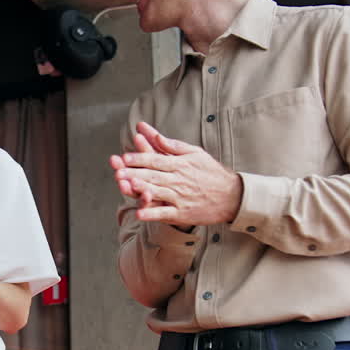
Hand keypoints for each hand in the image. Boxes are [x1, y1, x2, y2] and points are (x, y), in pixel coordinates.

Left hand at [109, 121, 242, 225]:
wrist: (232, 196)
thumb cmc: (211, 172)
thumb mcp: (195, 153)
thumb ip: (173, 146)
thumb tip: (155, 135)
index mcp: (180, 164)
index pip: (156, 159)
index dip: (140, 158)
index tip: (125, 156)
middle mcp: (179, 180)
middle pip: (153, 175)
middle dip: (134, 173)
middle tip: (118, 171)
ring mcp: (180, 197)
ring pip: (158, 192)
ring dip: (141, 189)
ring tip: (127, 186)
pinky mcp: (183, 213)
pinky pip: (165, 213)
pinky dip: (152, 214)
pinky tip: (140, 214)